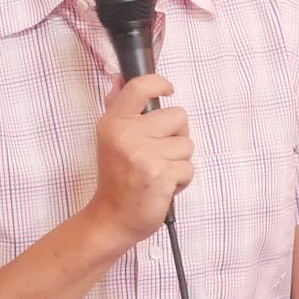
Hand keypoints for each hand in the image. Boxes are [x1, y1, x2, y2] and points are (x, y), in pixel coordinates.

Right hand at [87, 74, 191, 249]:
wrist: (112, 218)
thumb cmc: (116, 179)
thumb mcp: (110, 140)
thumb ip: (119, 109)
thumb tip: (121, 80)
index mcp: (114, 123)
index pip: (140, 88)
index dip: (159, 83)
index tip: (168, 90)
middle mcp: (127, 135)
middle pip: (178, 116)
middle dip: (177, 135)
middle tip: (159, 152)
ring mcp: (144, 155)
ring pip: (187, 145)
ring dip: (179, 161)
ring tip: (158, 172)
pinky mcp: (161, 175)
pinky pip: (189, 168)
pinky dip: (181, 180)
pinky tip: (162, 186)